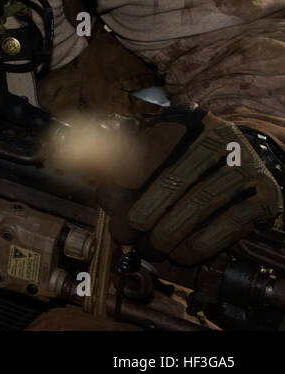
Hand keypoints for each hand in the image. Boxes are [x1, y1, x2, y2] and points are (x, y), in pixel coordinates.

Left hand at [102, 107, 281, 265]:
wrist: (242, 163)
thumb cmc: (185, 160)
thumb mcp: (154, 150)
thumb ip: (125, 166)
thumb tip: (107, 199)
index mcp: (188, 120)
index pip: (149, 149)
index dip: (125, 180)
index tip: (111, 205)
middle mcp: (221, 138)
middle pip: (174, 178)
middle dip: (145, 212)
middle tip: (127, 234)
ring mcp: (247, 166)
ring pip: (200, 203)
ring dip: (169, 232)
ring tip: (151, 248)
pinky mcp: (265, 196)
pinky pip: (228, 225)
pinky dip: (200, 244)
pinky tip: (181, 254)